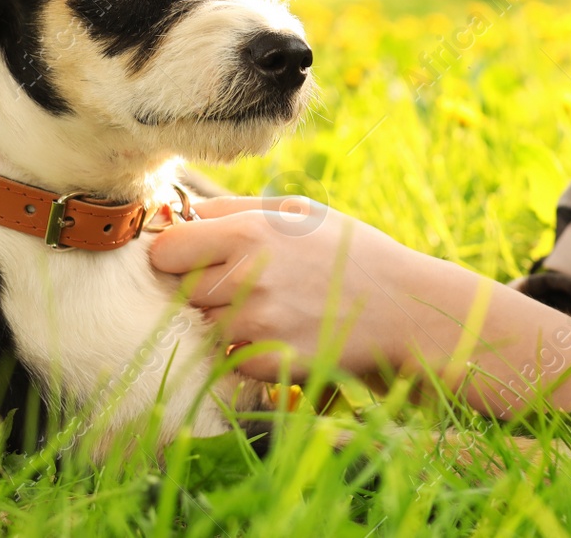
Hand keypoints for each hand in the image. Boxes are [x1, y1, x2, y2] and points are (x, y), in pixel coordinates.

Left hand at [147, 195, 433, 384]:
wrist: (403, 308)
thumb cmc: (350, 251)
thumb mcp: (300, 212)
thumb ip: (236, 208)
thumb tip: (182, 211)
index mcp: (250, 231)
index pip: (166, 249)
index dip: (175, 255)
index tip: (191, 257)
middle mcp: (247, 277)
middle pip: (179, 292)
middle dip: (200, 289)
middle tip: (237, 285)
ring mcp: (258, 324)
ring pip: (203, 327)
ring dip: (223, 321)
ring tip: (266, 309)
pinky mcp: (270, 361)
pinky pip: (231, 357)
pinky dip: (247, 350)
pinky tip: (281, 334)